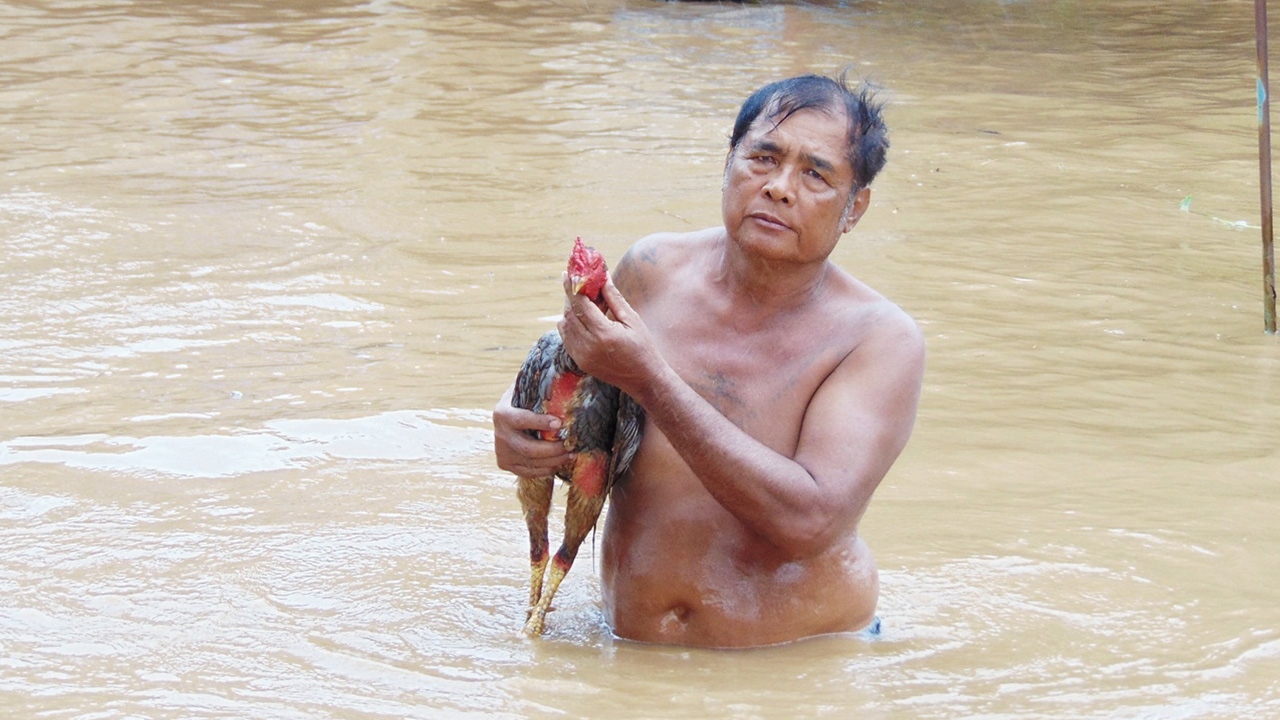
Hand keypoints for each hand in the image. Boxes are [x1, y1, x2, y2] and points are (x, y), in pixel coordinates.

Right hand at [493, 386, 571, 477]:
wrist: (504, 417)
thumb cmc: (522, 399)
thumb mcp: (524, 388)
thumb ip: (537, 381)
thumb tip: (557, 367)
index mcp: (502, 413)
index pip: (521, 420)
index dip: (539, 423)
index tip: (559, 424)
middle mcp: (500, 435)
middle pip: (527, 448)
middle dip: (552, 449)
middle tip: (570, 445)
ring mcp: (502, 452)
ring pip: (530, 462)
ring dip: (554, 461)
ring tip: (571, 454)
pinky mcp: (506, 464)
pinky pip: (528, 472)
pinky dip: (546, 469)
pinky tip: (559, 463)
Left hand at [557, 274, 660, 397]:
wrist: (643, 379)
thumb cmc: (643, 347)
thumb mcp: (632, 320)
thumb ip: (614, 298)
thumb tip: (602, 277)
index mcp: (603, 334)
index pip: (580, 305)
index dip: (573, 287)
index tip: (568, 273)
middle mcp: (588, 346)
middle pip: (570, 314)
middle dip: (570, 296)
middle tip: (574, 282)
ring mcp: (582, 356)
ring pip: (565, 326)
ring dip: (569, 310)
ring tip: (581, 300)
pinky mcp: (580, 362)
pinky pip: (567, 338)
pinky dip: (569, 325)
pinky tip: (579, 317)